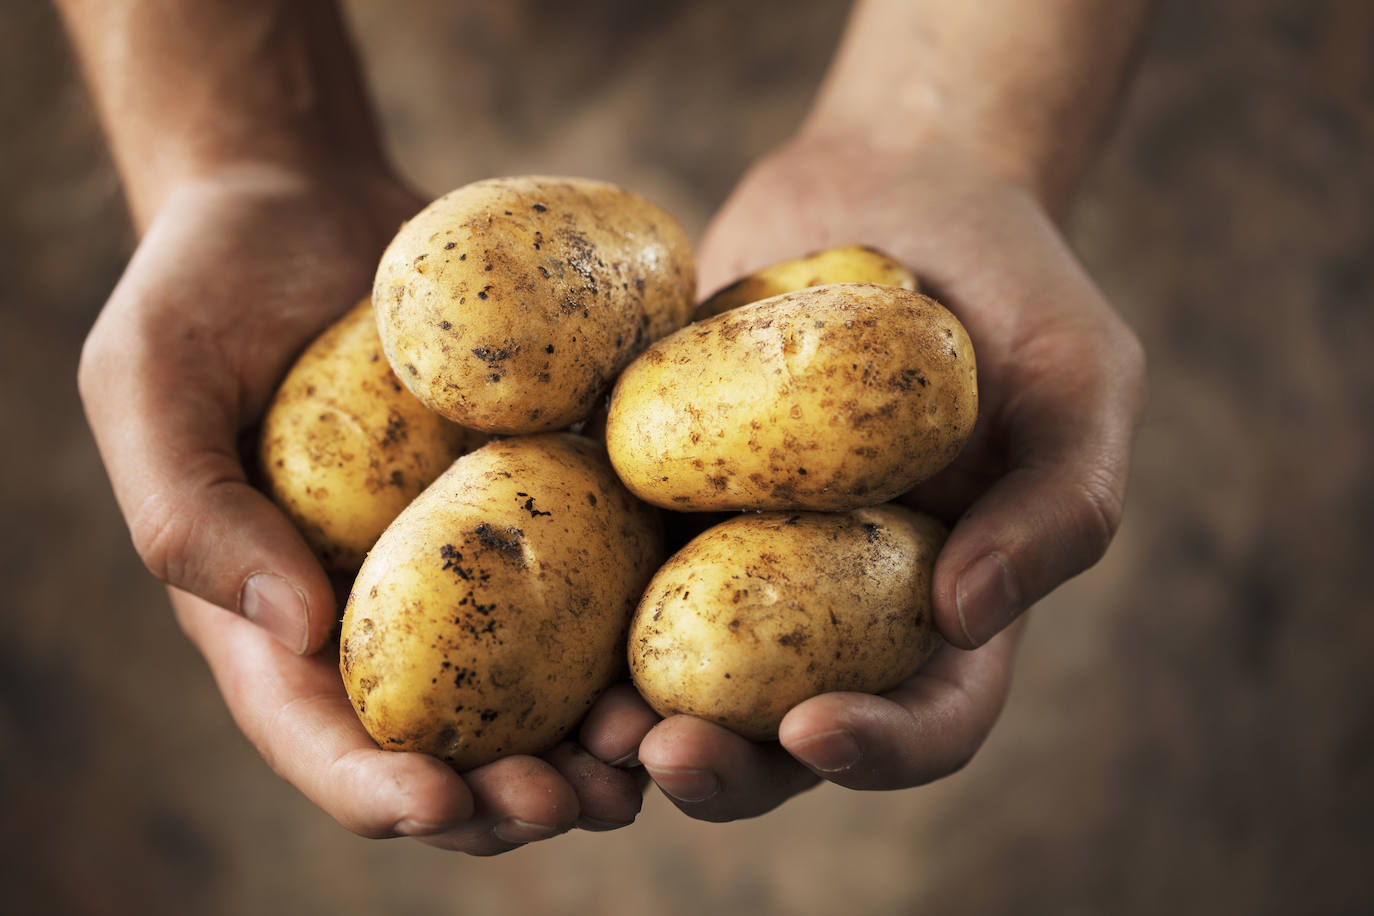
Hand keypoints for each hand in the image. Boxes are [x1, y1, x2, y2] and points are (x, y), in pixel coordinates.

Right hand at [81, 163, 649, 852]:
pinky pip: (598, 579)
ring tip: (651, 755)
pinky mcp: (542, 501)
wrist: (311, 201)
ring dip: (595, 743)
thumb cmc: (207, 287)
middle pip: (449, 743)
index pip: (319, 735)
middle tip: (575, 803)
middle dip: (508, 798)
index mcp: (276, 614)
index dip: (375, 789)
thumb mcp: (148, 381)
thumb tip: (292, 630)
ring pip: (540, 689)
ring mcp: (472, 563)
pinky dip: (643, 627)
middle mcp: (385, 610)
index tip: (437, 803)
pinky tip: (692, 643)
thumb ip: (190, 510)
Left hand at [626, 136, 1145, 818]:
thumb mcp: (1081, 380)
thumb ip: (1060, 503)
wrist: (893, 185)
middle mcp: (837, 601)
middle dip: (726, 767)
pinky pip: (611, 557)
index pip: (929, 717)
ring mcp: (738, 550)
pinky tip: (529, 595)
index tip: (815, 731)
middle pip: (782, 731)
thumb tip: (966, 616)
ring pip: (682, 671)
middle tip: (662, 755)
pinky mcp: (663, 489)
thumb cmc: (1011, 283)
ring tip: (586, 724)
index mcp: (946, 602)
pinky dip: (570, 599)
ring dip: (631, 719)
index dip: (879, 750)